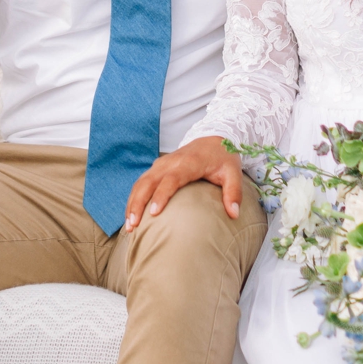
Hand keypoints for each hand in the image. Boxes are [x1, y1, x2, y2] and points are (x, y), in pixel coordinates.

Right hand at [123, 136, 244, 230]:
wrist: (215, 138)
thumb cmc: (223, 158)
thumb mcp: (233, 173)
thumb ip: (233, 192)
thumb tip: (234, 214)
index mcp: (189, 162)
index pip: (171, 179)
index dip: (161, 195)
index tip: (153, 214)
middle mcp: (172, 161)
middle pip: (149, 180)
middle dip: (138, 202)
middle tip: (132, 226)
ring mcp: (163, 163)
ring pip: (142, 181)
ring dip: (133, 201)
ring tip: (128, 225)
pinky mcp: (159, 167)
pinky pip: (142, 181)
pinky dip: (134, 197)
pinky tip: (132, 214)